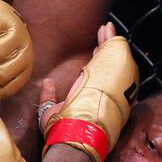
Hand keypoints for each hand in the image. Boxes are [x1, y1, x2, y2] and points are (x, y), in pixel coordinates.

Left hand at [39, 23, 136, 161]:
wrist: (72, 133)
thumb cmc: (61, 130)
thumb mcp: (50, 110)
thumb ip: (48, 96)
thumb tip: (47, 83)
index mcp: (91, 98)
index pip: (97, 77)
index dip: (96, 62)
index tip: (94, 51)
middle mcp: (102, 92)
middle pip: (106, 65)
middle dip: (106, 48)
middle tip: (104, 33)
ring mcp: (107, 84)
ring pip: (111, 58)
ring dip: (109, 41)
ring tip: (107, 28)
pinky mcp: (109, 77)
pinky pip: (114, 55)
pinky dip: (112, 41)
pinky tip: (109, 29)